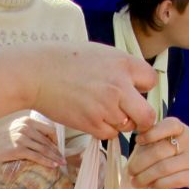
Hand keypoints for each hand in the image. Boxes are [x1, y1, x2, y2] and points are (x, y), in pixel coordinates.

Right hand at [0, 44, 156, 139]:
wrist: (37, 73)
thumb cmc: (66, 61)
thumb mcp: (100, 53)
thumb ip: (121, 68)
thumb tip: (137, 84)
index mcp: (123, 63)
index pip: (151, 82)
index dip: (142, 88)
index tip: (133, 89)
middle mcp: (119, 86)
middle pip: (148, 115)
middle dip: (143, 118)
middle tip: (132, 116)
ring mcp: (106, 107)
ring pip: (127, 126)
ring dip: (118, 122)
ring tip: (99, 108)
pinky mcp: (92, 123)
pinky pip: (109, 134)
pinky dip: (102, 128)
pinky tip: (89, 115)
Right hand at [0, 113, 62, 166]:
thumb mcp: (15, 128)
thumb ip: (28, 130)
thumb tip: (43, 139)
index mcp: (27, 120)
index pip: (49, 129)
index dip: (56, 139)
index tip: (57, 147)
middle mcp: (26, 127)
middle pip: (48, 140)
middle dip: (57, 150)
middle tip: (64, 158)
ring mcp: (22, 137)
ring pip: (44, 149)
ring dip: (54, 157)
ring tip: (61, 163)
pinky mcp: (18, 149)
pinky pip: (37, 156)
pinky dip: (47, 162)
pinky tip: (53, 166)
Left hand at [126, 117, 188, 188]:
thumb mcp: (182, 137)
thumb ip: (162, 139)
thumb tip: (136, 152)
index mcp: (183, 129)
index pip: (167, 126)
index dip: (150, 133)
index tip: (138, 141)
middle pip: (159, 151)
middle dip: (140, 163)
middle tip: (130, 170)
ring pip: (163, 169)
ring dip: (145, 177)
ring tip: (136, 182)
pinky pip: (171, 181)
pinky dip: (157, 184)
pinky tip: (152, 186)